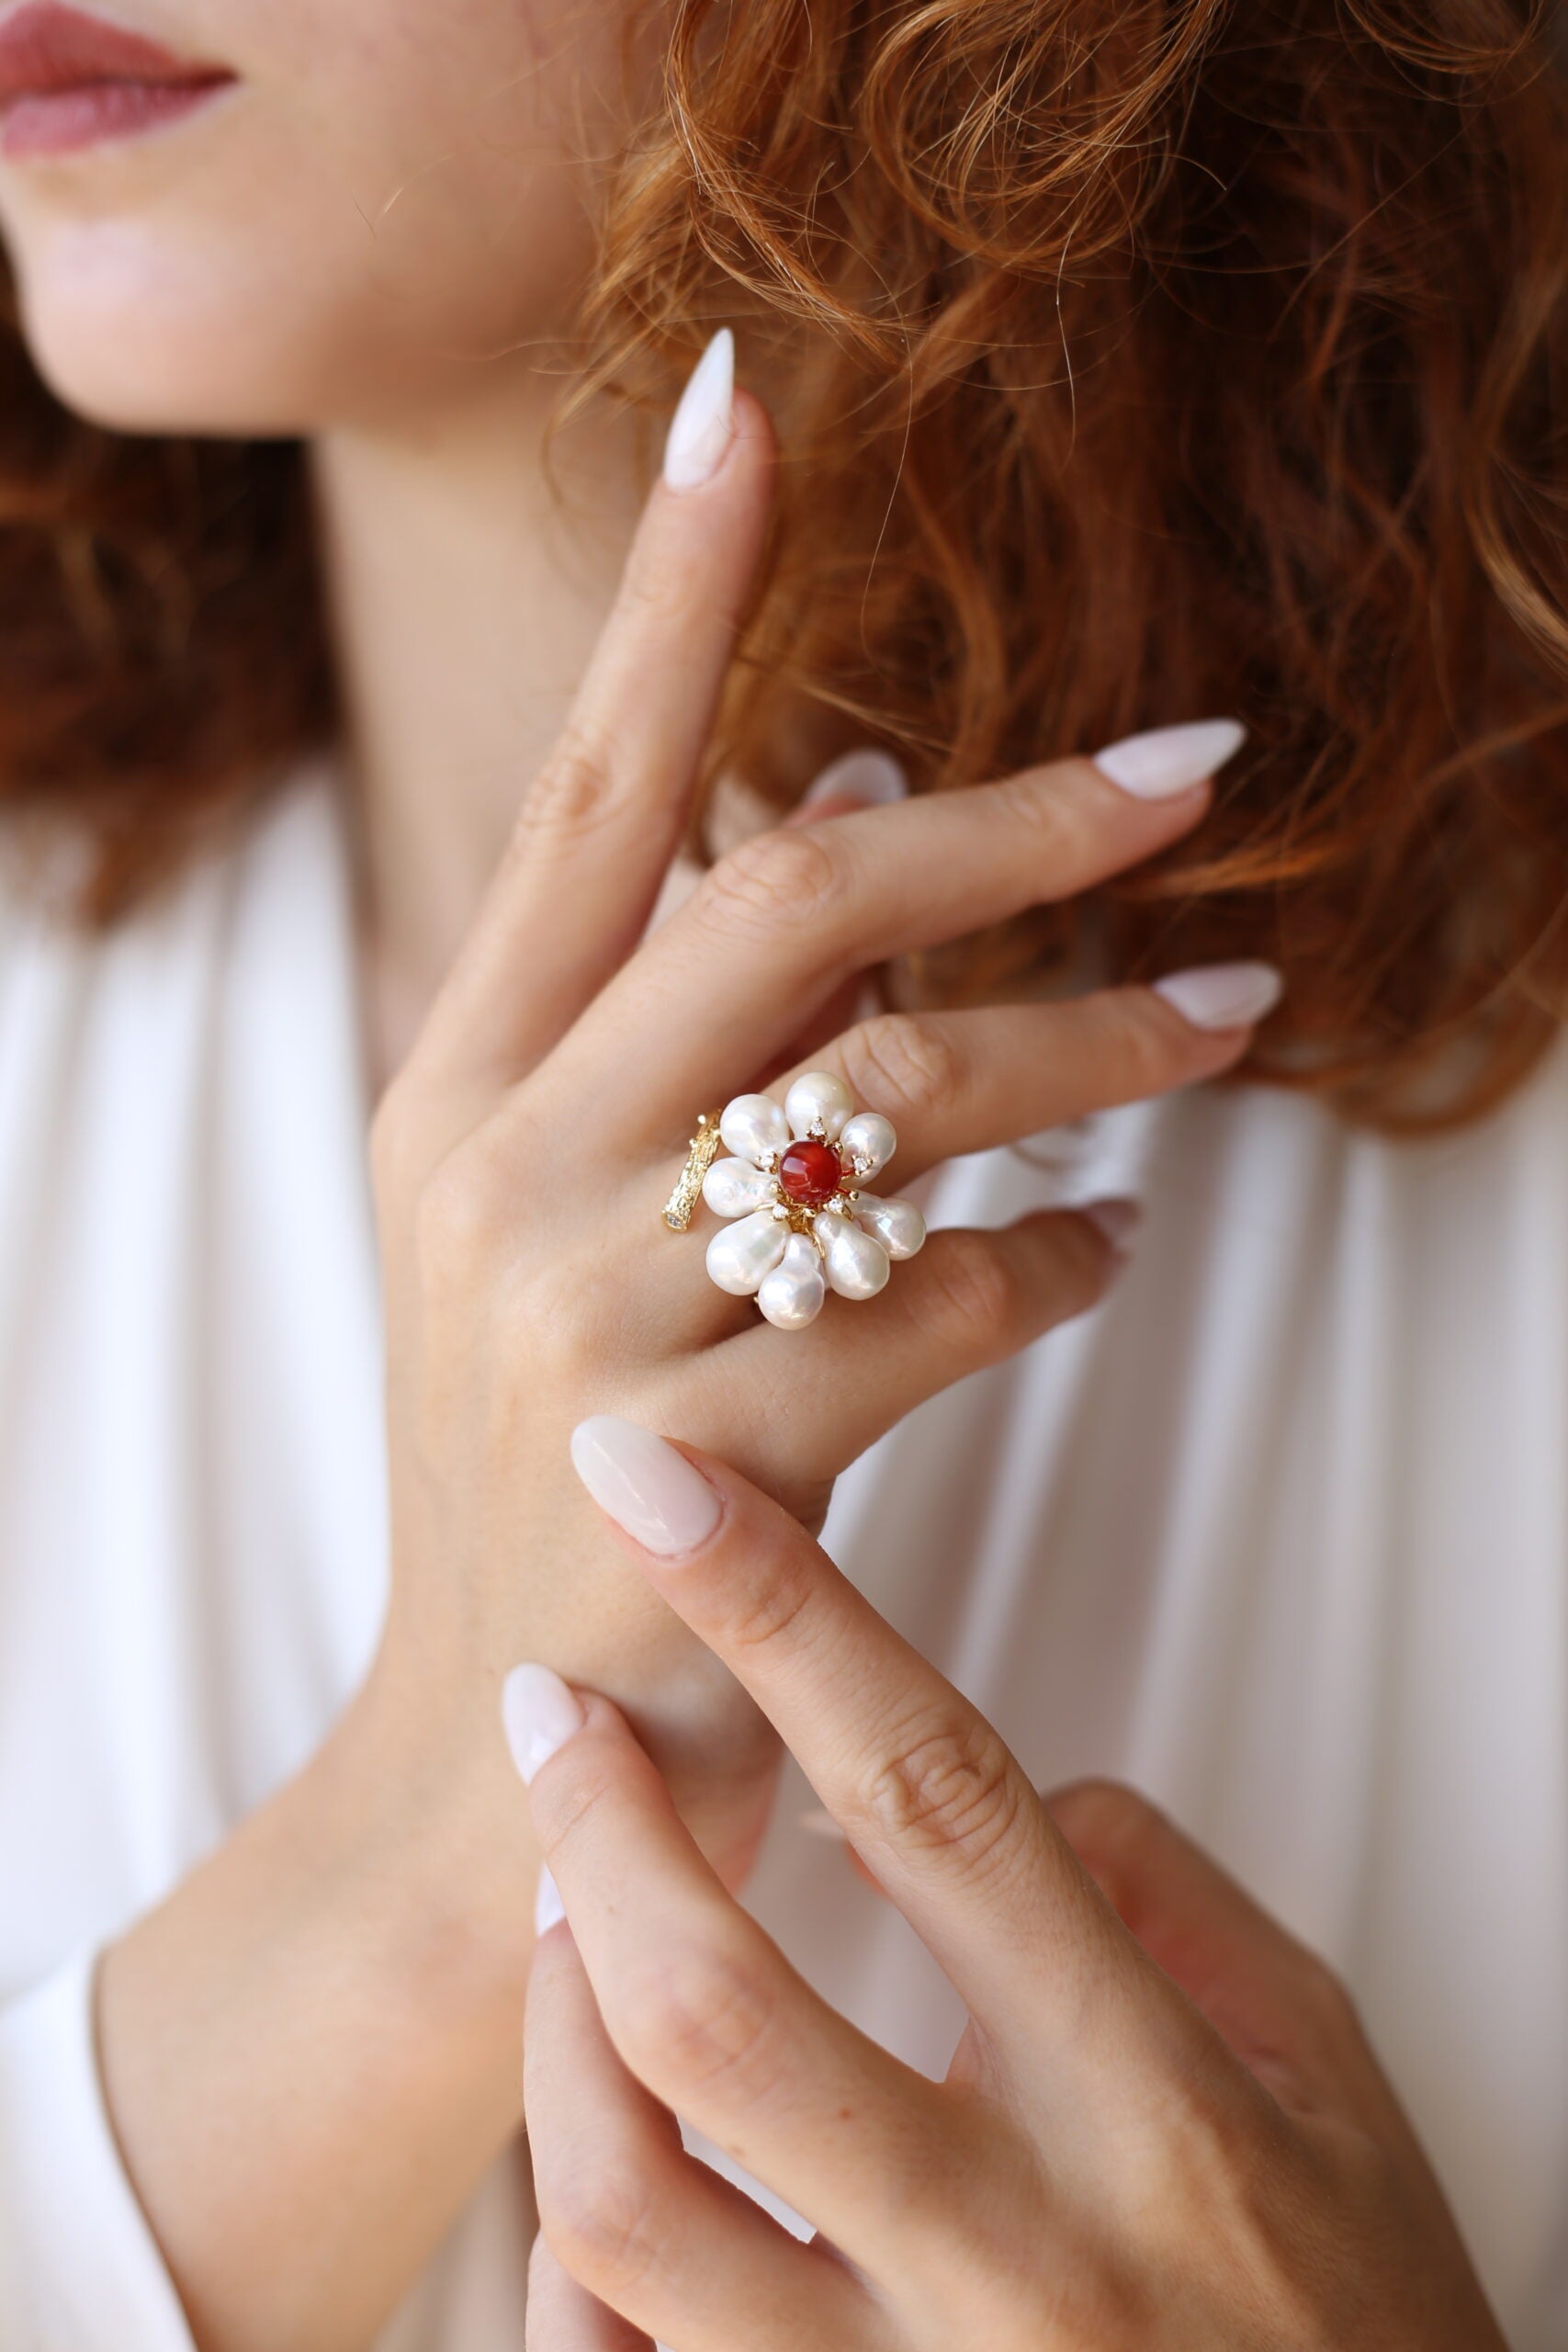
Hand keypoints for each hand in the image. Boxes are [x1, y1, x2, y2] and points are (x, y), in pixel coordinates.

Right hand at [358, 337, 1261, 1918]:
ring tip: (1227, 1019)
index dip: (673, 590)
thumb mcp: (556, 1216)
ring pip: (899, 1092)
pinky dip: (1058, 1257)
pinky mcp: (713, 1462)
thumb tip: (851, 788)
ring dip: (1092, 1039)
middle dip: (1014, 816)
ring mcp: (594, 1315)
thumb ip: (685, 1011)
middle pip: (788, 899)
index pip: (587, 786)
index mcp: (462, 1077)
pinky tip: (1105, 1252)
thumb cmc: (560, 1450)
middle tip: (1197, 768)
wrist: (504, 1746)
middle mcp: (507, 1163)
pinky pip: (948, 1296)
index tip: (745, 403)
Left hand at [516, 1424, 1505, 2351]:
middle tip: (556, 1708)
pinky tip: (590, 2139)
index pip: (937, 1795)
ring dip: (556, 2021)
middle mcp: (1015, 2257)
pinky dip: (564, 2251)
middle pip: (721, 2007)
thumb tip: (1028, 1800)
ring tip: (565, 1910)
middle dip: (600, 1821)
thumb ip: (1185, 1910)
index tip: (664, 1490)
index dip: (783, 1615)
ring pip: (628, 2201)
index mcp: (1152, 2109)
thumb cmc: (1364, 2342)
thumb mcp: (1339, 2092)